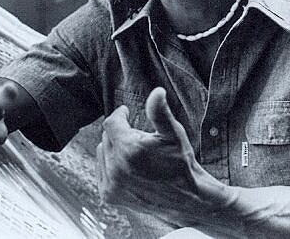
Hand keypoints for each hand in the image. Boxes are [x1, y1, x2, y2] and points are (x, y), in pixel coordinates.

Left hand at [96, 87, 229, 223]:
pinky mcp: (110, 196)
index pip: (111, 122)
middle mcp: (116, 168)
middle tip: (138, 136)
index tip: (126, 112)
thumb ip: (160, 111)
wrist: (188, 199)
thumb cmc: (181, 163)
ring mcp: (111, 184)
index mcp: (129, 149)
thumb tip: (157, 91)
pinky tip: (128, 166)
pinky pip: (101, 170)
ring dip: (114, 147)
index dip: (120, 114)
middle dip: (120, 132)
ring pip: (102, 152)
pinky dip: (111, 164)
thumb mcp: (173, 133)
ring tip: (135, 152)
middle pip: (107, 136)